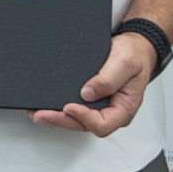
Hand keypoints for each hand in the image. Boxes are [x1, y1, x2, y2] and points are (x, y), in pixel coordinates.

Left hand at [42, 30, 161, 138]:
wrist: (134, 46)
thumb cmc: (135, 55)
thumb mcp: (126, 63)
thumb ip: (109, 79)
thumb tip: (88, 93)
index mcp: (124, 109)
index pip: (102, 124)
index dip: (83, 118)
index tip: (69, 106)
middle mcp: (111, 112)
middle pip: (84, 125)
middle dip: (61, 120)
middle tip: (42, 114)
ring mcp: (100, 107)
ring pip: (76, 120)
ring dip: (57, 117)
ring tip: (37, 112)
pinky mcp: (91, 100)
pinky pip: (75, 109)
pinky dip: (59, 109)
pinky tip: (46, 104)